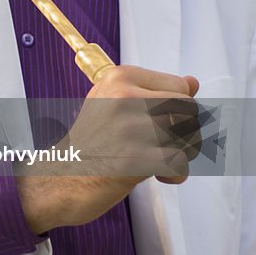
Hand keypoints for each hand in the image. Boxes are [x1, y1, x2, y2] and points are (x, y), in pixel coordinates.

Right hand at [16, 65, 199, 232]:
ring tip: (162, 159)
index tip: (161, 125)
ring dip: (184, 152)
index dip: (179, 109)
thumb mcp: (116, 105)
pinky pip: (180, 161)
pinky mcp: (135, 159)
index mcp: (119, 77)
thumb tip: (193, 81)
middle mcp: (125, 97)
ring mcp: (130, 129)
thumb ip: (153, 92)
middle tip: (170, 145)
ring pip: (188, 134)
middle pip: (188, 108)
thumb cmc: (93, 142)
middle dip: (189, 130)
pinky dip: (177, 173)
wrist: (62, 177)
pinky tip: (159, 176)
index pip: (179, 86)